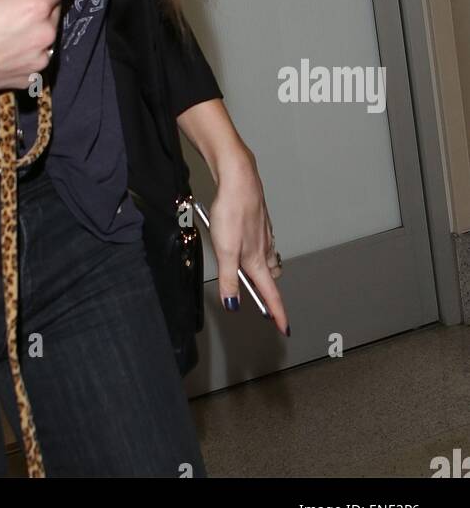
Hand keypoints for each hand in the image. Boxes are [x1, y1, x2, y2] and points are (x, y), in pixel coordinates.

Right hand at [0, 0, 71, 101]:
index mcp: (34, 7)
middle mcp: (44, 35)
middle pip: (54, 8)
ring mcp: (38, 60)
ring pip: (46, 33)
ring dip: (33, 24)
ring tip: (4, 25)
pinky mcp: (29, 78)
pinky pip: (35, 55)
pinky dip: (25, 47)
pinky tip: (2, 46)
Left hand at [208, 146, 289, 336]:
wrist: (238, 179)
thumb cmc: (232, 211)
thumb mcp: (225, 250)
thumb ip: (228, 279)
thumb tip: (233, 303)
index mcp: (256, 260)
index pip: (270, 294)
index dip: (277, 313)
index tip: (283, 327)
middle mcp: (263, 248)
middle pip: (270, 277)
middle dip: (269, 291)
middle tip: (264, 302)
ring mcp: (262, 234)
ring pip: (269, 259)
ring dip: (264, 270)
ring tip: (254, 275)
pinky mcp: (258, 221)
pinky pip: (262, 242)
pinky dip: (258, 250)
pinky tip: (247, 244)